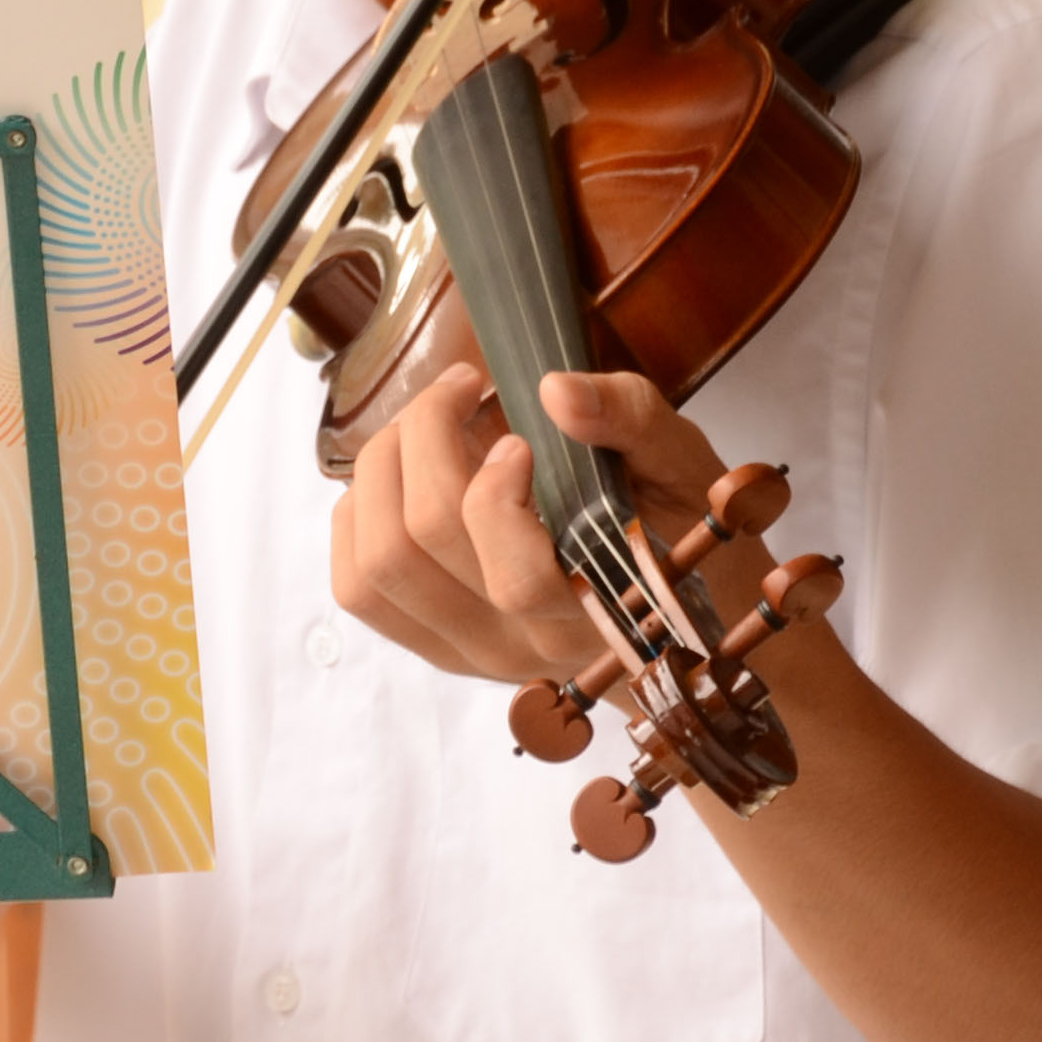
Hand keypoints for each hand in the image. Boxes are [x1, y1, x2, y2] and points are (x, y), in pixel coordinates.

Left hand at [330, 358, 732, 685]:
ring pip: (375, 565)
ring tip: (423, 426)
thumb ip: (630, 421)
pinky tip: (399, 478)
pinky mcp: (436, 646)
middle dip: (422, 436)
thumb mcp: (684, 467)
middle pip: (421, 544)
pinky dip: (358, 516)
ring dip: (380, 470)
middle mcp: (523, 647)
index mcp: (596, 614)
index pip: (514, 577)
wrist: (679, 626)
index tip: (513, 429)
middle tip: (458, 388)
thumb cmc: (682, 535)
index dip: (493, 489)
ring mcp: (471, 653)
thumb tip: (556, 392)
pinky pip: (357, 587)